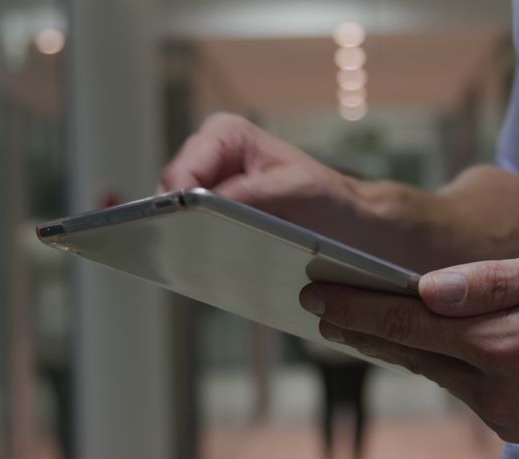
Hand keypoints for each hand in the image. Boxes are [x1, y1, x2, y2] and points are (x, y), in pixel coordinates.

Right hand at [161, 113, 374, 248]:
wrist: (347, 225)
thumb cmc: (328, 200)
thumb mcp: (296, 190)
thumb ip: (249, 193)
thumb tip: (203, 205)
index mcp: (225, 134)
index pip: (181, 171)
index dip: (179, 202)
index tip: (188, 229)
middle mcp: (209, 156)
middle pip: (171, 196)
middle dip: (182, 222)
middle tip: (202, 250)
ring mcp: (207, 188)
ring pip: (176, 219)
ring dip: (191, 239)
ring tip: (215, 258)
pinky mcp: (210, 218)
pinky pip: (190, 235)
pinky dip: (200, 249)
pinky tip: (217, 263)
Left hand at [299, 243, 518, 445]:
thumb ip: (492, 282)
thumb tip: (426, 288)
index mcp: (505, 345)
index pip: (409, 325)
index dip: (358, 309)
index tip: (315, 295)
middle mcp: (499, 391)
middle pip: (413, 356)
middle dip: (364, 331)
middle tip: (322, 310)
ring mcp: (512, 416)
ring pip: (440, 376)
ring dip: (401, 351)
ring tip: (365, 326)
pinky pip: (471, 392)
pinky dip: (443, 367)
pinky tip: (431, 349)